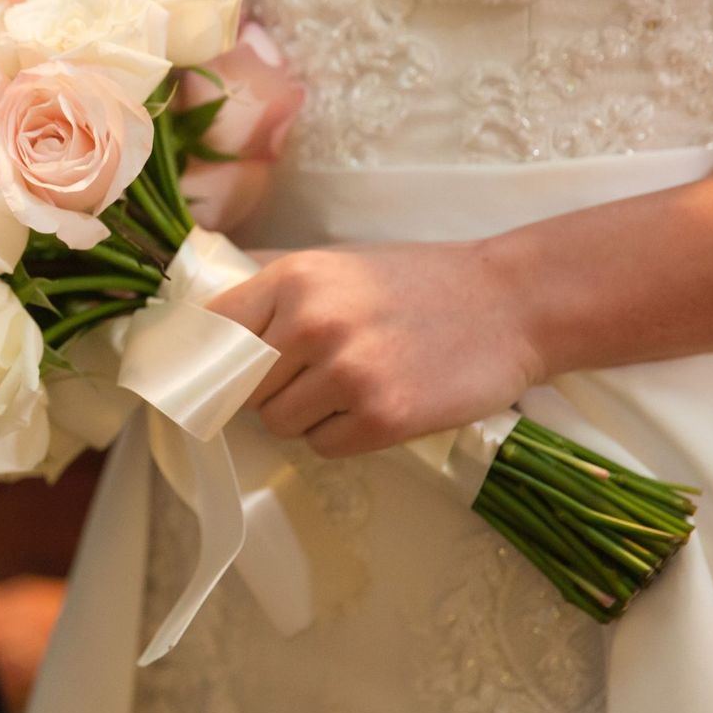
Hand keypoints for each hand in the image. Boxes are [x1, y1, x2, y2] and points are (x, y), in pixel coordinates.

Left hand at [211, 242, 545, 457]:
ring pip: (277, 423)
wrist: (513, 303)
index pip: (211, 332)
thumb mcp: (338, 265)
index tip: (210, 374)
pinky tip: (378, 404)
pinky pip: (322, 447)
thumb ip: (273, 290)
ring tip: (353, 384)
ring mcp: (347, 372)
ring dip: (306, 415)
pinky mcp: (380, 418)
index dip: (207, 360)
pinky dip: (342, 436)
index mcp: (294, 279)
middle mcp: (312, 323)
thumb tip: (199, 319)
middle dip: (268, 388)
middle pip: (241, 387)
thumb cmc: (420, 284)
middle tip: (315, 372)